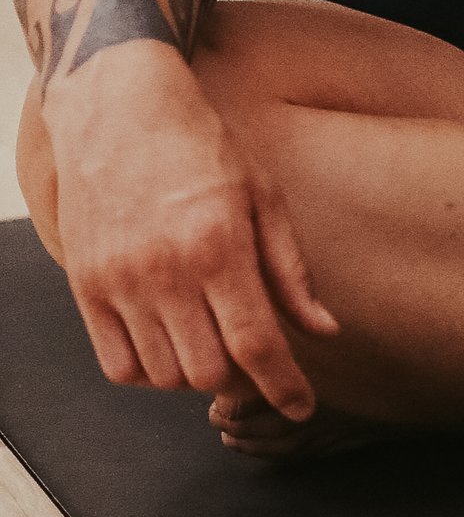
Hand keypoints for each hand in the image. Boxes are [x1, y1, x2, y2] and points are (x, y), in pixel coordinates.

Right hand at [41, 45, 337, 418]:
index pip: (256, 344)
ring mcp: (119, 282)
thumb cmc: (202, 148)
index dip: (285, 386)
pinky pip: (118, 366)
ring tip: (212, 340)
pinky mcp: (86, 287)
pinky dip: (150, 373)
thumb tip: (324, 332)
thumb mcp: (264, 196)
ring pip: (164, 377)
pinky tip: (171, 342)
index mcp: (218, 245)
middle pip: (209, 372)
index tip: (303, 406)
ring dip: (196, 375)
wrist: (120, 110)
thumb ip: (291, 272)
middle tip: (255, 361)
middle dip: (242, 380)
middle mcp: (165, 271)